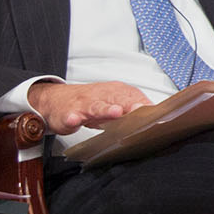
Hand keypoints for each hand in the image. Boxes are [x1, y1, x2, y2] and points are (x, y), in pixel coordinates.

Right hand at [26, 79, 149, 134]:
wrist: (56, 100)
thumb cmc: (89, 103)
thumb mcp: (113, 105)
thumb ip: (132, 111)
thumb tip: (155, 117)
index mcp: (114, 92)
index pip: (134, 97)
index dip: (145, 105)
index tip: (156, 114)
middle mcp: (101, 96)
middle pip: (118, 99)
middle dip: (130, 105)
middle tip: (140, 110)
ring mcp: (83, 104)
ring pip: (96, 106)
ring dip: (105, 109)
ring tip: (115, 112)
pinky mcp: (68, 114)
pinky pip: (70, 116)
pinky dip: (72, 118)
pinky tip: (74, 121)